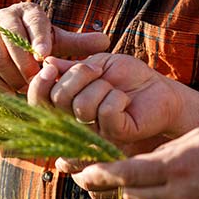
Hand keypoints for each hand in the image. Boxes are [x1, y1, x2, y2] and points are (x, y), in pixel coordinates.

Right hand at [0, 2, 109, 93]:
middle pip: (14, 42)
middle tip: (38, 82)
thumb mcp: (52, 40)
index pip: (35, 21)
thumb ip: (77, 43)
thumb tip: (107, 41)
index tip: (45, 55)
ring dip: (13, 77)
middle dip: (26, 65)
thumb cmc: (29, 41)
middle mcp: (6, 17)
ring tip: (26, 90)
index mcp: (29, 12)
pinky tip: (10, 94)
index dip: (39, 38)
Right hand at [27, 53, 183, 142]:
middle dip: (79, 75)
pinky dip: (117, 98)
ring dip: (102, 86)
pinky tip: (125, 102)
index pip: (38, 102)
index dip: (39, 85)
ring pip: (82, 106)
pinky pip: (105, 113)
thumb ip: (71, 68)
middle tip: (98, 71)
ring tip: (116, 89)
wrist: (159, 89)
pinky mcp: (115, 137)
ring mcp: (94, 133)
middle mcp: (75, 123)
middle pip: (58, 100)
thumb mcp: (98, 65)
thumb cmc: (128, 77)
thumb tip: (46, 62)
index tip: (51, 68)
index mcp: (67, 106)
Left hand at [77, 128, 198, 198]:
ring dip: (150, 192)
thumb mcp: (197, 139)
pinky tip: (196, 190)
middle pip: (131, 194)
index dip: (100, 175)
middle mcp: (177, 195)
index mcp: (176, 167)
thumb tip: (145, 166)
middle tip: (92, 178)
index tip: (81, 173)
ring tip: (171, 176)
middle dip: (112, 186)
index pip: (127, 174)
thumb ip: (166, 153)